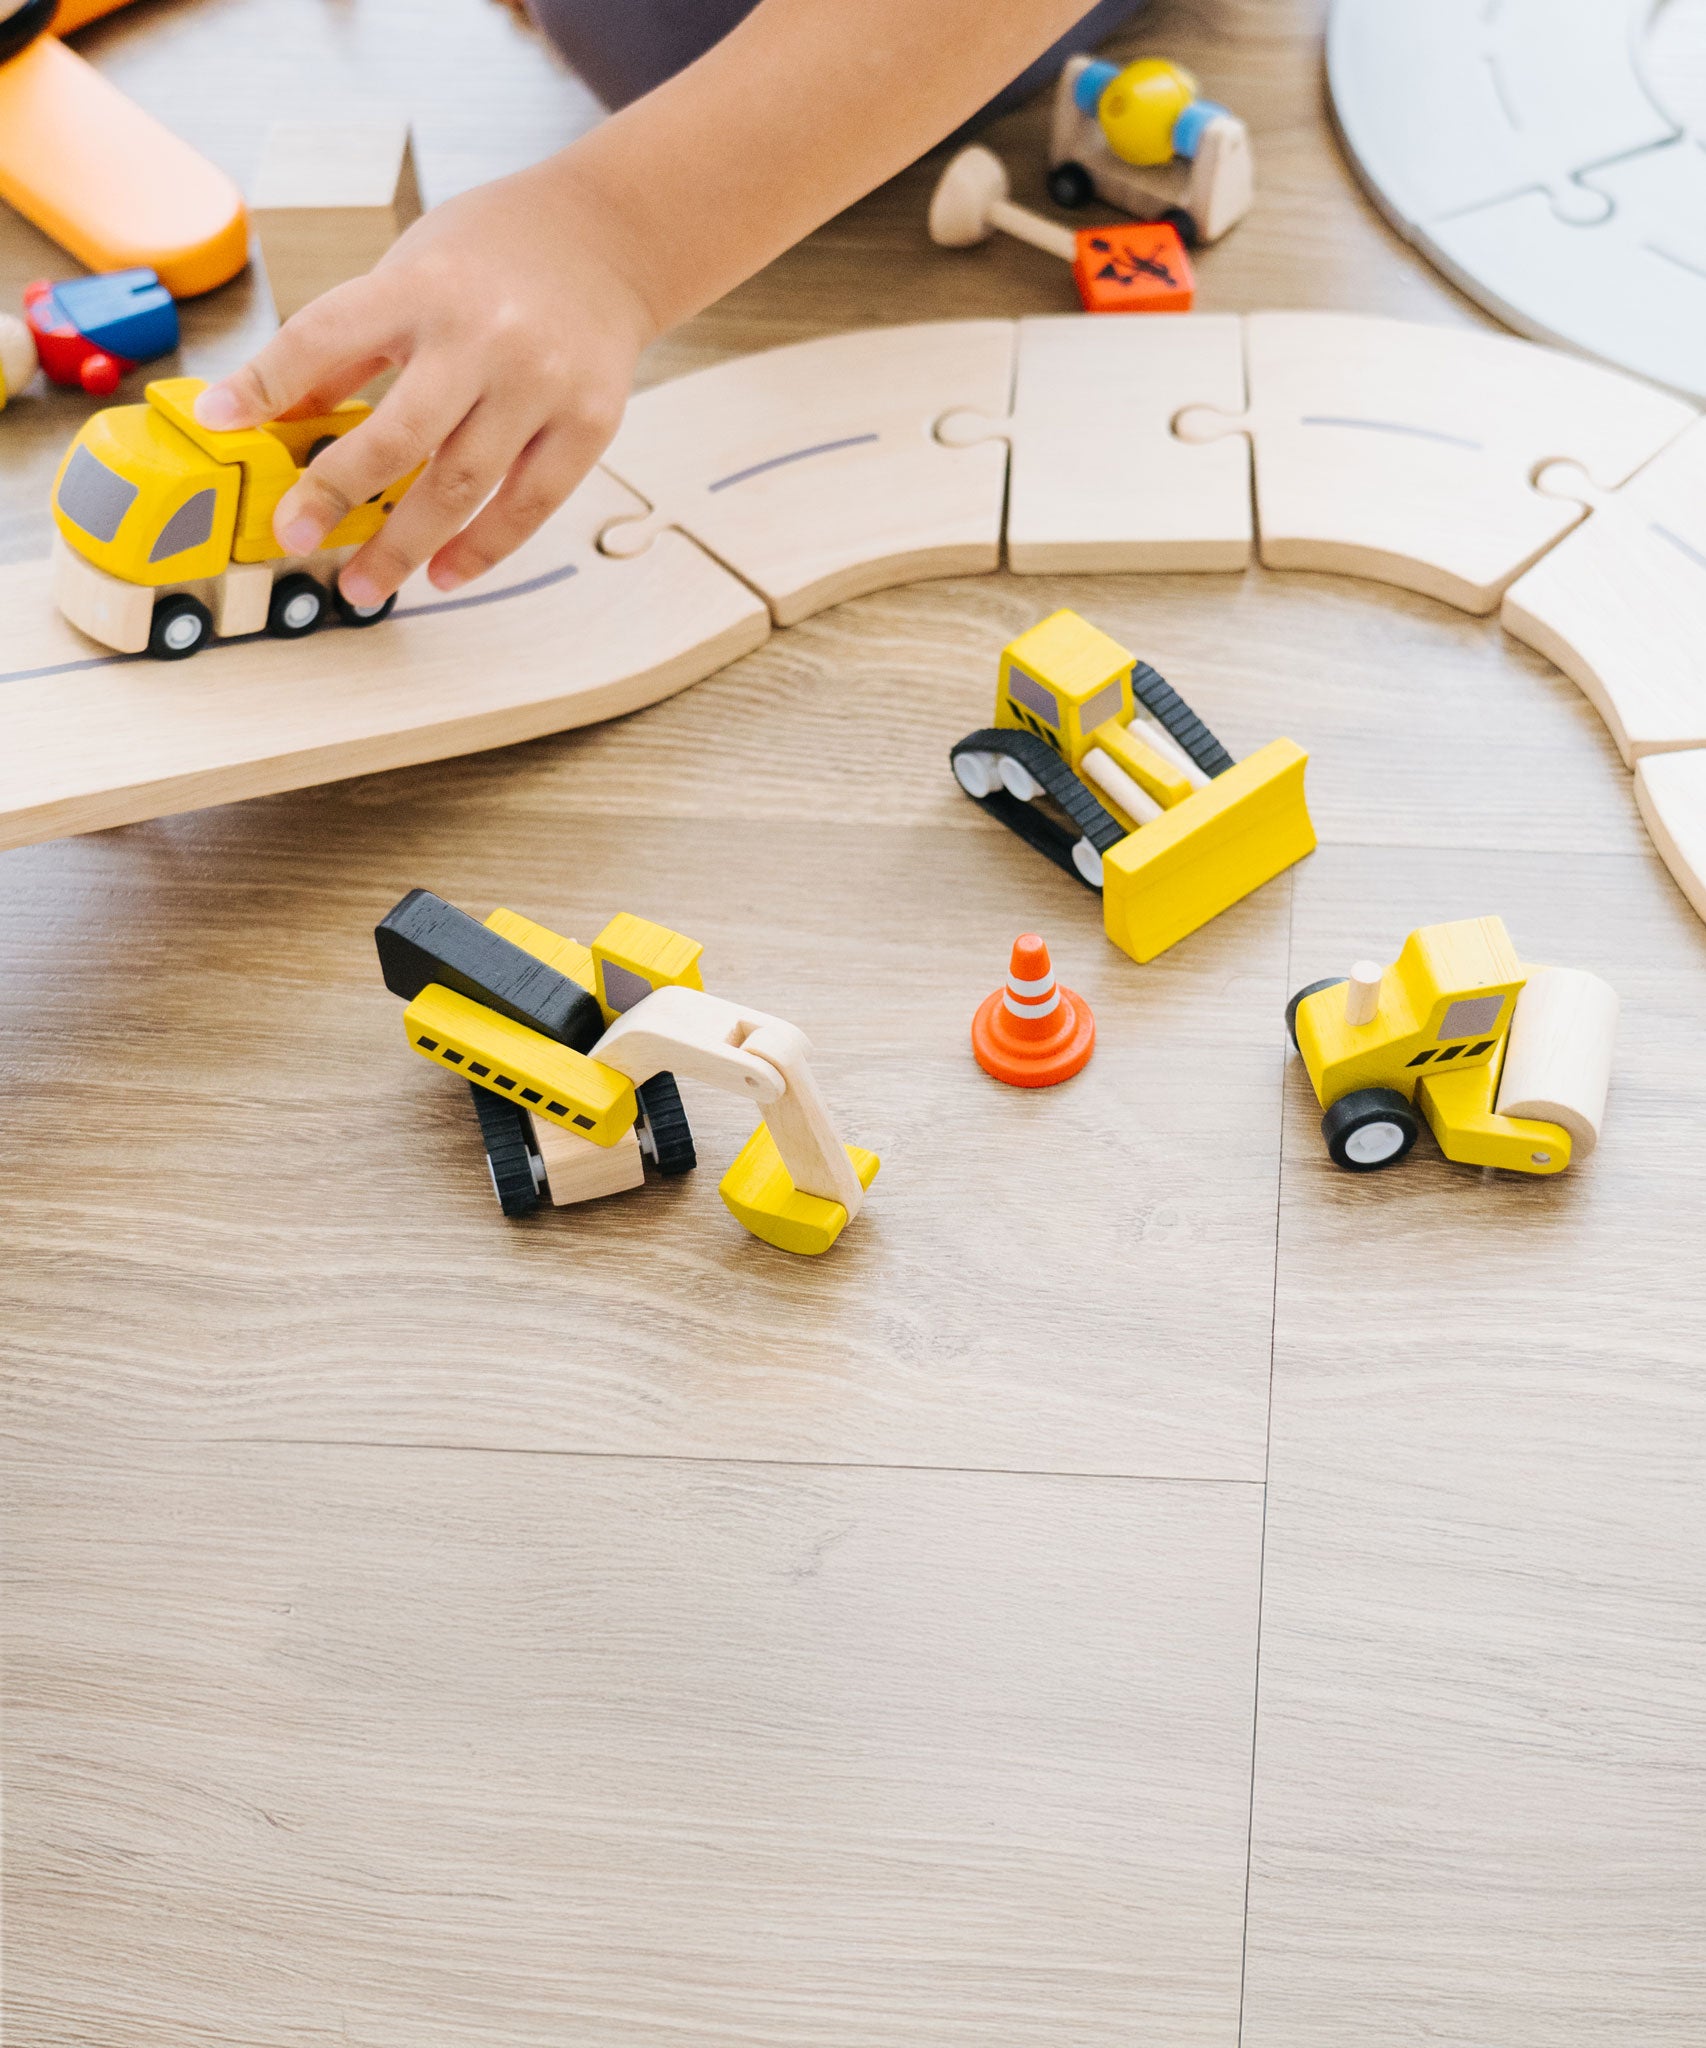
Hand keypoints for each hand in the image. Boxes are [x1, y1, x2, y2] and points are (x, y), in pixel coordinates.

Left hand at [193, 161, 656, 604]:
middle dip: (337, 492)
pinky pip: (530, 505)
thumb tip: (280, 413)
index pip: (325, 337)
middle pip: (399, 435)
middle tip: (295, 537)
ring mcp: (540, 385)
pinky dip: (483, 548)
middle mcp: (482, 337)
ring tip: (364, 586)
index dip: (265, 382)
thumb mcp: (410, 270)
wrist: (608, 236)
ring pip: (463, 484)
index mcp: (422, 287)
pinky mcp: (589, 423)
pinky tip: (444, 575)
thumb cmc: (497, 253)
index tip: (219, 421)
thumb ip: (351, 344)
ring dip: (406, 545)